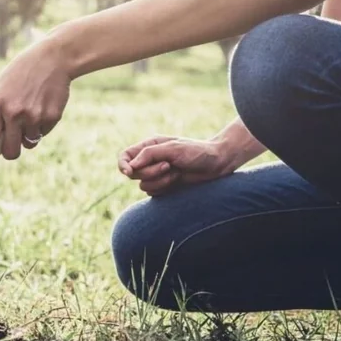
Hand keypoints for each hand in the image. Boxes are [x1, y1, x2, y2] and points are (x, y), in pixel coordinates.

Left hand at [0, 38, 70, 178]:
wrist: (53, 58)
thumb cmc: (21, 74)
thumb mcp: (0, 90)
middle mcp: (14, 112)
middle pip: (10, 152)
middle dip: (11, 152)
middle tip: (14, 141)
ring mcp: (34, 116)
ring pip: (29, 144)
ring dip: (28, 136)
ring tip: (30, 112)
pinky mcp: (51, 117)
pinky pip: (43, 134)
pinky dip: (41, 127)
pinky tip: (42, 107)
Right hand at [118, 136, 236, 195]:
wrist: (217, 164)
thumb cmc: (197, 152)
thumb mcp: (172, 148)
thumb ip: (149, 154)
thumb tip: (130, 166)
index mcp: (149, 147)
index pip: (125, 156)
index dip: (123, 165)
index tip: (129, 172)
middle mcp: (150, 160)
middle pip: (133, 173)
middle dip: (149, 172)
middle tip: (167, 166)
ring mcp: (156, 174)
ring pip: (143, 185)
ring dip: (160, 181)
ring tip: (176, 173)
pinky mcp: (164, 186)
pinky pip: (153, 193)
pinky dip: (164, 188)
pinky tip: (177, 180)